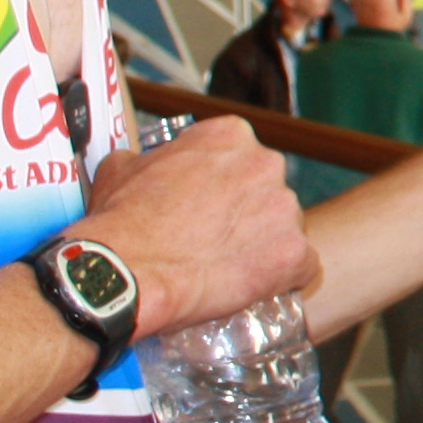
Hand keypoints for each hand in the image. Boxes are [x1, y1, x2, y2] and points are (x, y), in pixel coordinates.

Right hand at [80, 116, 314, 336]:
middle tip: (216, 239)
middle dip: (248, 214)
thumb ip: (150, 159)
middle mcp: (266, 163)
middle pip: (268, 190)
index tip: (209, 207)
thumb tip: (144, 162)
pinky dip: (282, 278)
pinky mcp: (294, 254)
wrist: (125, 271)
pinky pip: (300, 266)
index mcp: (230, 136)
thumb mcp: (123, 167)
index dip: (224, 186)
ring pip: (285, 228)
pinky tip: (251, 286)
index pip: (242, 157)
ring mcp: (285, 209)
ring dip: (263, 246)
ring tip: (226, 267)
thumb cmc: (121, 222)